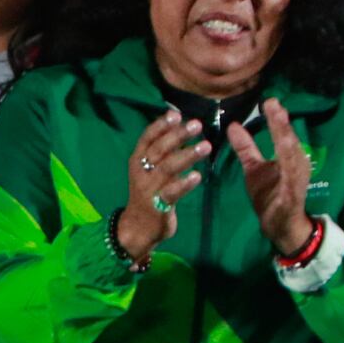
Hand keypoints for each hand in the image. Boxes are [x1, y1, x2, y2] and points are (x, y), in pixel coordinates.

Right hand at [119, 107, 208, 261]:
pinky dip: (184, 184)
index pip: (147, 138)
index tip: (176, 114)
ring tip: (206, 146)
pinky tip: (197, 176)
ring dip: (187, 156)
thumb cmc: (149, 193)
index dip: (160, 126)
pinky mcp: (158, 205)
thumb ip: (163, 149)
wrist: (138, 227)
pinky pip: (172, 192)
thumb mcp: (150, 169)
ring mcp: (149, 189)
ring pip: (167, 168)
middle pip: (158, 150)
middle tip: (197, 125)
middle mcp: (141, 172)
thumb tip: (180, 123)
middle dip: (177, 136)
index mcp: (137, 160)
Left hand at [226, 99, 315, 258]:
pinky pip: (291, 183)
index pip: (282, 133)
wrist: (280, 225)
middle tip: (273, 104)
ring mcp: (295, 181)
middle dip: (282, 123)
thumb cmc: (271, 194)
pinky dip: (289, 171)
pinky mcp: (292, 197)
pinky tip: (285, 163)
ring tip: (280, 122)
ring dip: (286, 140)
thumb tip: (233, 125)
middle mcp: (296, 165)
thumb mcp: (254, 168)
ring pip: (292, 157)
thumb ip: (247, 148)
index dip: (276, 118)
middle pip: (289, 140)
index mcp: (288, 157)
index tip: (269, 100)